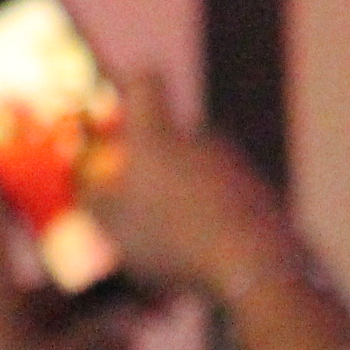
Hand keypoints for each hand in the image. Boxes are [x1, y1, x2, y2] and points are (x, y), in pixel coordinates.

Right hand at [86, 71, 349, 349]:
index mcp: (156, 138)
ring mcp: (234, 166)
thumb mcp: (111, 226)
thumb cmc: (172, 241)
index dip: (128, 84)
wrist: (256, 266)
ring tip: (169, 247)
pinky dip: (211, 221)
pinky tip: (203, 258)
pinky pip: (224, 201)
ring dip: (182, 198)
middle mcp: (199, 140)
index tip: (116, 99)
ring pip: (196, 173)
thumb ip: (92, 199)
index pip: (144, 83)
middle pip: (168, 138)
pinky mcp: (262, 195)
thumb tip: (87, 185)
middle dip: (151, 165)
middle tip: (133, 205)